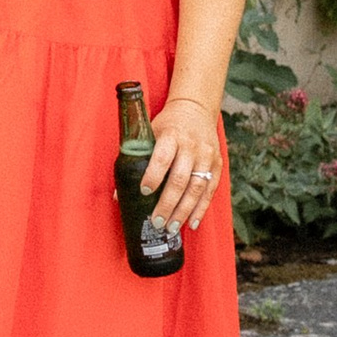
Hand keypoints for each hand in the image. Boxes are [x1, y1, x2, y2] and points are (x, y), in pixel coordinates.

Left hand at [139, 95, 225, 234]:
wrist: (196, 109)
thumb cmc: (167, 125)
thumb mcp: (149, 133)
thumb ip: (136, 159)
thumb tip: (118, 194)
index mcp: (171, 135)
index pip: (162, 157)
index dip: (153, 176)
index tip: (144, 191)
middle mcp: (191, 146)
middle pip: (180, 179)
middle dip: (168, 204)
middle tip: (156, 221)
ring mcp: (206, 156)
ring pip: (196, 188)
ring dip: (183, 211)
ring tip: (171, 228)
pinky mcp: (217, 164)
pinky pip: (210, 191)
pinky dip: (201, 209)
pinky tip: (192, 223)